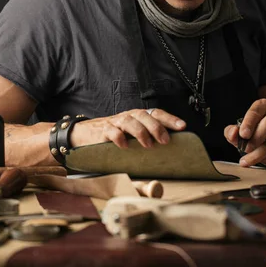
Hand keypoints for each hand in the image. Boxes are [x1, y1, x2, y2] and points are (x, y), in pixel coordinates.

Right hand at [70, 108, 186, 148]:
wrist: (82, 135)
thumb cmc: (111, 138)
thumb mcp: (129, 138)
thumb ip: (144, 141)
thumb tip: (168, 153)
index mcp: (135, 117)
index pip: (155, 113)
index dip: (169, 119)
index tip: (182, 126)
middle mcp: (126, 117)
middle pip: (143, 115)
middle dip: (156, 127)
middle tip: (165, 140)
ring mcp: (114, 123)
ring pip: (129, 121)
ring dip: (140, 132)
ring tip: (148, 145)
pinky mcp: (101, 132)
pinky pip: (111, 132)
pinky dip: (119, 138)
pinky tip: (124, 146)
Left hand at [224, 99, 265, 166]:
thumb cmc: (251, 131)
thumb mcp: (238, 130)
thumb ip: (231, 131)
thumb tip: (234, 133)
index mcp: (262, 106)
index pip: (255, 111)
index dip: (249, 123)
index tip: (243, 134)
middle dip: (257, 138)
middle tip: (246, 149)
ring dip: (260, 153)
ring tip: (248, 160)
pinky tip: (262, 160)